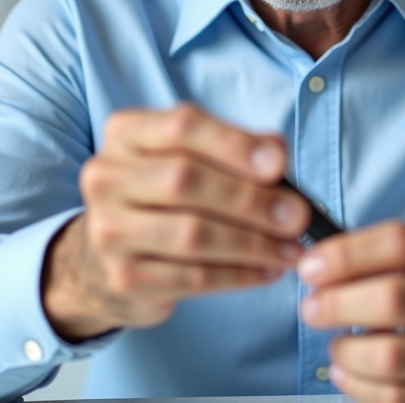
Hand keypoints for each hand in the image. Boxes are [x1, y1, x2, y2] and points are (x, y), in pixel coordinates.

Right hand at [42, 103, 309, 340]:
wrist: (107, 260)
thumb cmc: (164, 198)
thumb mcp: (192, 159)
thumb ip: (235, 148)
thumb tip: (276, 151)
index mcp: (127, 134)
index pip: (182, 126)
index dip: (234, 144)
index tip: (278, 164)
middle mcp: (107, 177)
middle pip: (186, 180)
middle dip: (251, 199)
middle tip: (297, 216)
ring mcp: (109, 229)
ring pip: (192, 234)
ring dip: (253, 243)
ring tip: (290, 249)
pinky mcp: (124, 278)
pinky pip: (193, 278)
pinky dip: (239, 275)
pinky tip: (268, 271)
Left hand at [297, 222, 404, 402]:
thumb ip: (388, 258)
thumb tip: (321, 264)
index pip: (399, 242)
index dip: (346, 254)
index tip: (311, 268)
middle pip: (393, 298)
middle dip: (337, 304)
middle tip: (312, 309)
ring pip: (391, 355)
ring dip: (347, 351)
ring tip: (337, 346)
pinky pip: (396, 396)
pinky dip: (358, 384)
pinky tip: (348, 372)